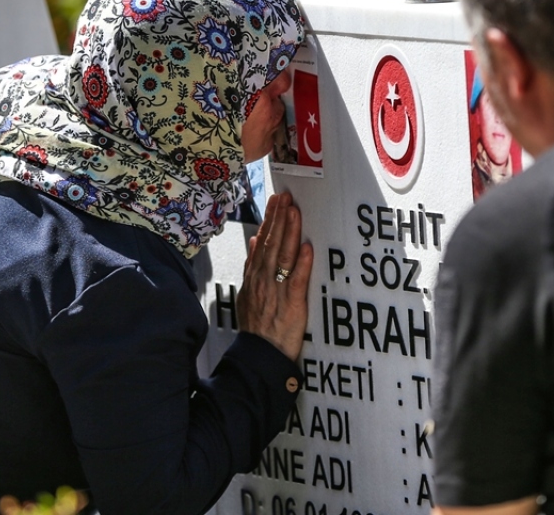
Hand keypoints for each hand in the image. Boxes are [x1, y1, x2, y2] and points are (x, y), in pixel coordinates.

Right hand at [237, 192, 312, 361]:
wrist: (258, 355)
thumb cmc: (257, 326)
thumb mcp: (247, 293)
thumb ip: (252, 265)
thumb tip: (255, 240)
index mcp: (255, 276)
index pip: (262, 242)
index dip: (269, 220)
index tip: (276, 201)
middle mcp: (264, 280)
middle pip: (272, 244)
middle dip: (279, 219)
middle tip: (286, 197)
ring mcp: (276, 292)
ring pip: (283, 257)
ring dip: (289, 233)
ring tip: (294, 212)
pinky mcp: (291, 306)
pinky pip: (296, 282)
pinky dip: (301, 265)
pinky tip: (306, 248)